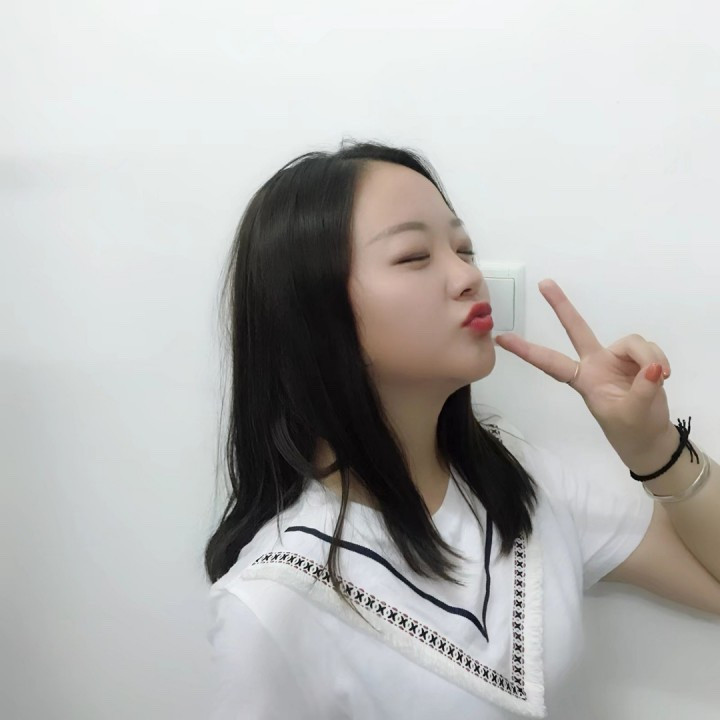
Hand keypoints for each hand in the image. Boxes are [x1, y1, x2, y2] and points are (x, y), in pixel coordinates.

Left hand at [493, 279, 673, 468]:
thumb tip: (651, 368)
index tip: (501, 338)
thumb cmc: (631, 429)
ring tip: (659, 379)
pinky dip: (660, 361)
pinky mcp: (638, 356)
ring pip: (633, 342)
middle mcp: (595, 363)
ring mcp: (616, 358)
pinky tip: (664, 376)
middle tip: (544, 283)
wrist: (650, 436)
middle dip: (561, 306)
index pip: (550, 363)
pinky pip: (650, 348)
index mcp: (583, 379)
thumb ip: (642, 390)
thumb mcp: (633, 414)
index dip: (527, 351)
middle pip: (576, 329)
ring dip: (650, 358)